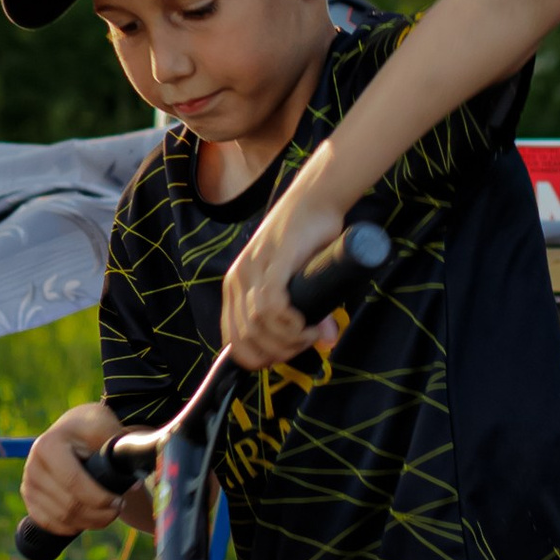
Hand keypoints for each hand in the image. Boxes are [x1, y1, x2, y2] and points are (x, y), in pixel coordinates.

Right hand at [21, 401, 133, 540]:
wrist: (72, 430)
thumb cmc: (91, 429)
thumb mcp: (105, 428)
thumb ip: (121, 450)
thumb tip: (135, 483)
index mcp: (48, 446)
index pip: (73, 482)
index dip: (99, 498)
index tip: (120, 501)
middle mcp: (33, 466)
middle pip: (68, 505)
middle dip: (98, 514)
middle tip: (119, 509)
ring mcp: (28, 484)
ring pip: (62, 519)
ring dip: (89, 522)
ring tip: (107, 514)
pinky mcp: (29, 499)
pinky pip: (50, 524)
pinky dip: (72, 527)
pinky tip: (88, 519)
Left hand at [220, 183, 350, 371]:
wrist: (315, 200)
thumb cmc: (307, 241)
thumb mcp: (297, 282)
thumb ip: (304, 312)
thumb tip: (325, 341)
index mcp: (236, 288)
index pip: (234, 343)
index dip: (260, 358)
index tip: (288, 354)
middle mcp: (238, 280)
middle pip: (246, 339)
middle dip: (278, 353)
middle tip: (305, 344)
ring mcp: (252, 269)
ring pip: (257, 325)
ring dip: (287, 339)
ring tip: (310, 333)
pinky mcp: (273, 260)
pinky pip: (270, 304)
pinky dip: (288, 322)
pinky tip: (305, 323)